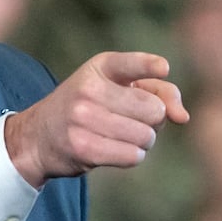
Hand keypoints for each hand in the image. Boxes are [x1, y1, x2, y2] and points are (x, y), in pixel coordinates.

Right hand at [3, 52, 188, 187]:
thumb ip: (159, 91)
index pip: (130, 64)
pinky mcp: (82, 147)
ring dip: (142, 141)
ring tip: (120, 135)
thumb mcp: (118, 87)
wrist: (39, 135)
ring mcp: (82, 118)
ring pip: (146, 136)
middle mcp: (88, 89)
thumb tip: (182, 117)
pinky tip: (113, 149)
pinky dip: (131, 155)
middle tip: (130, 119)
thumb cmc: (89, 107)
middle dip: (151, 120)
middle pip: (154, 110)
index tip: (163, 68)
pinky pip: (133, 156)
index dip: (149, 66)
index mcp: (99, 67)